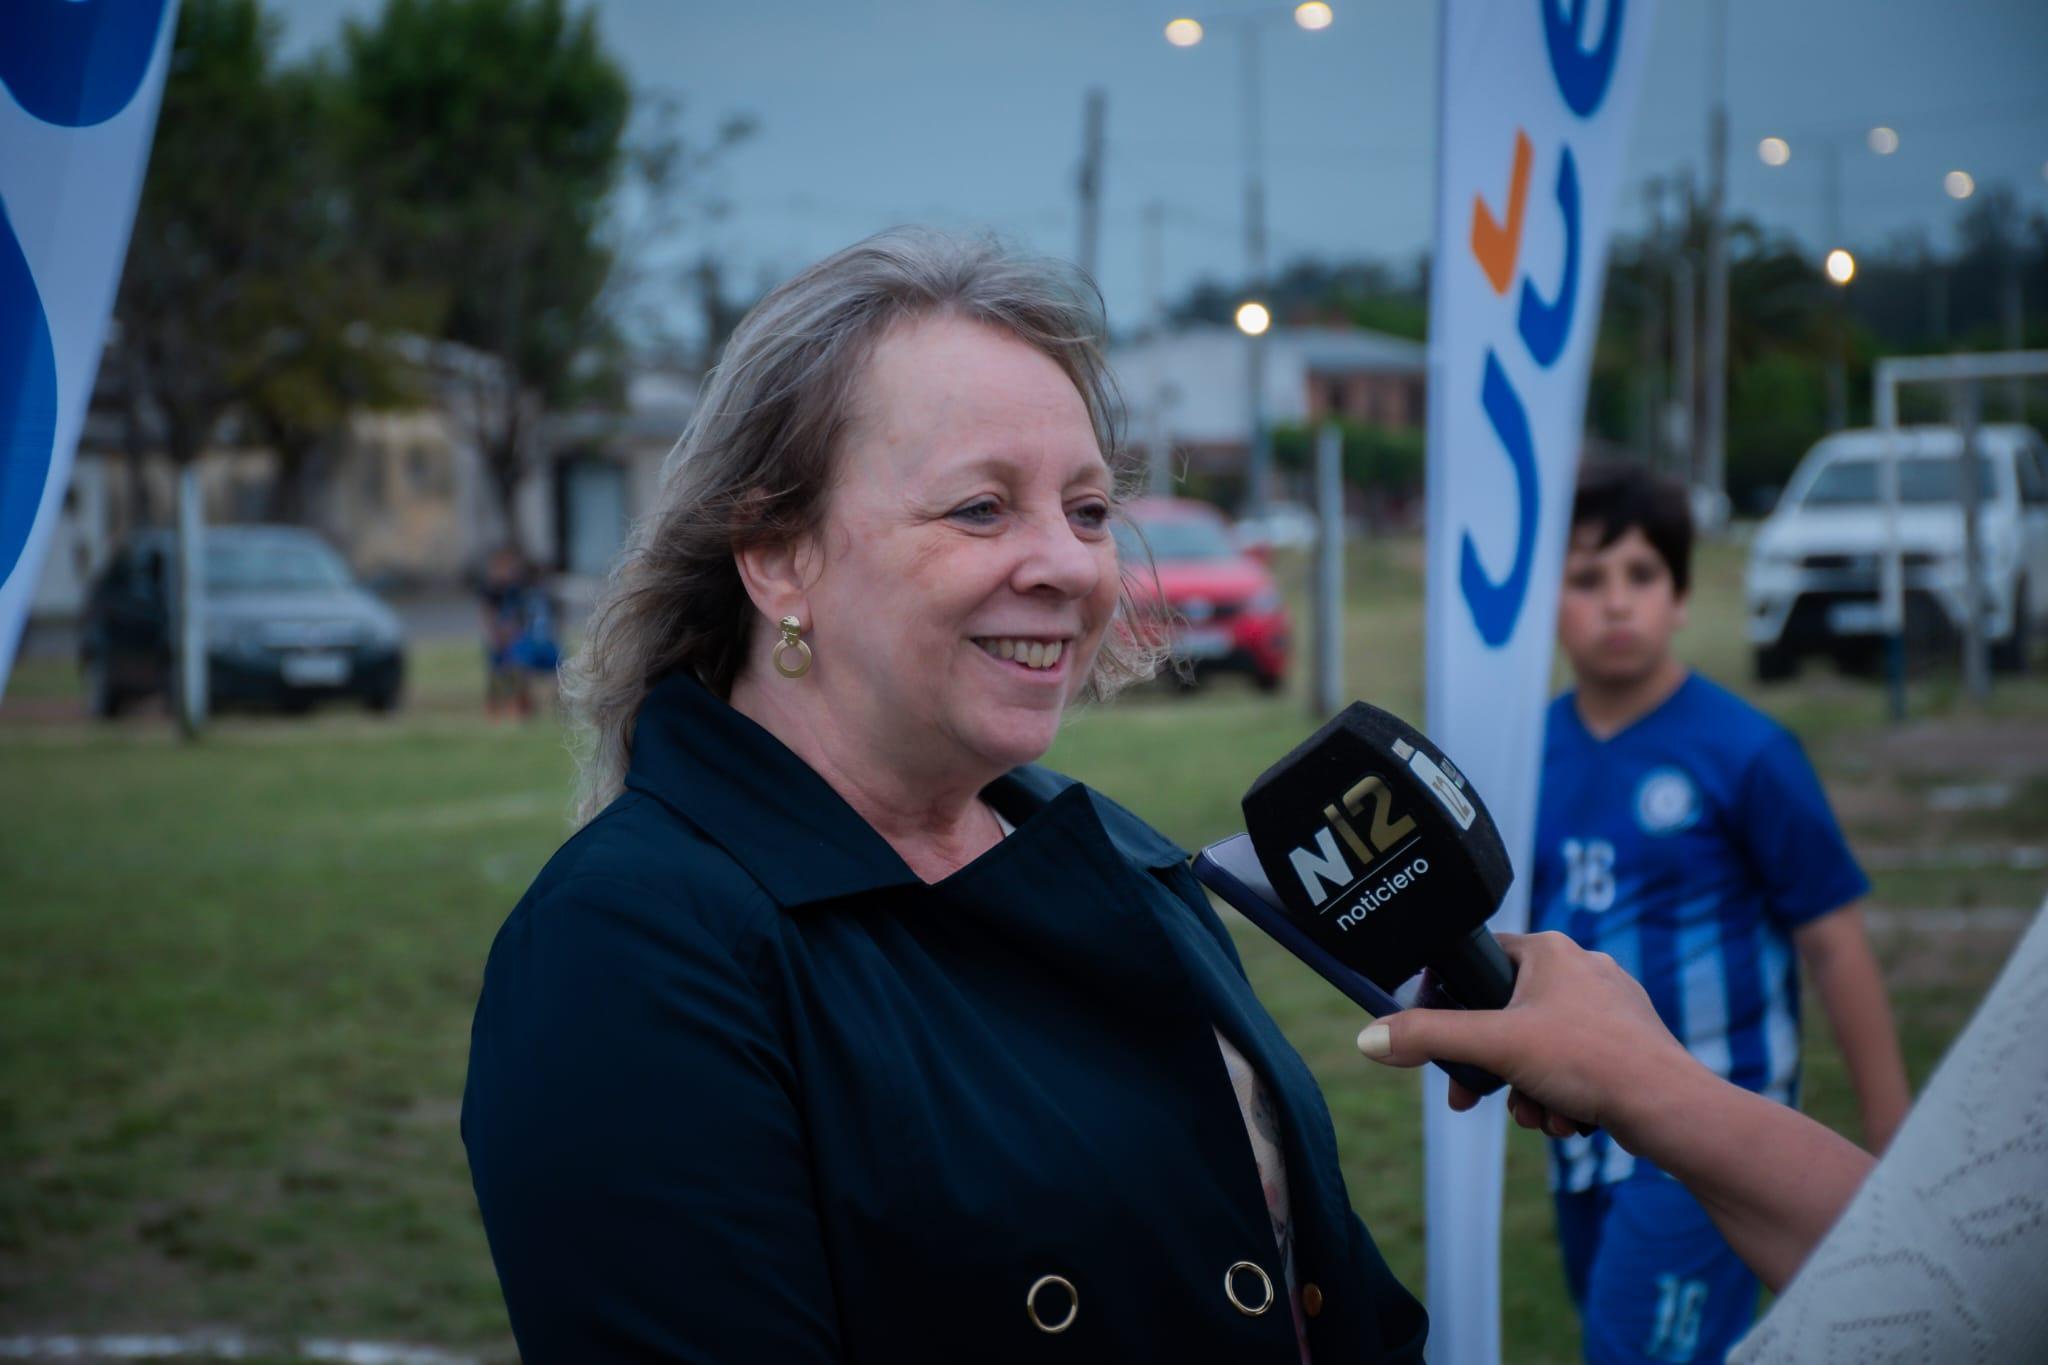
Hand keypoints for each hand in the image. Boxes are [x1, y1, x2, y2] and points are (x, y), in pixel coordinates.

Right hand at [1356, 932, 1707, 1145]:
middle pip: (1504, 1015)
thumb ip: (1429, 1038)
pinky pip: (1570, 1066)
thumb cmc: (1589, 1061)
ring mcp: (1607, 1007)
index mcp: (1549, 950)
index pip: (1479, 960)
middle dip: (1493, 1067)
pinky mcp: (1624, 1044)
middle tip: (1476, 1097)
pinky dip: (1560, 1096)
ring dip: (1526, 1090)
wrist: (1669, 1109)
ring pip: (1536, 1048)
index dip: (1450, 1002)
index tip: (1441, 1043)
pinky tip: (1569, 1118)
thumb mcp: (1495, 1046)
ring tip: (1540, 1113)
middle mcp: (1580, 968)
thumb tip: (1367, 1038)